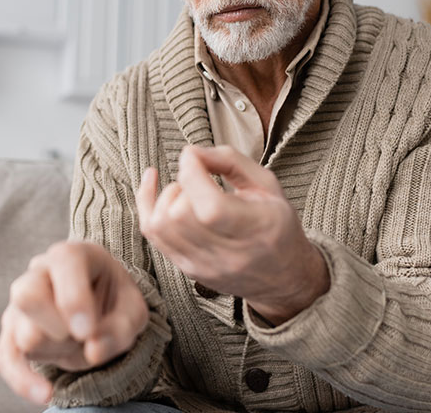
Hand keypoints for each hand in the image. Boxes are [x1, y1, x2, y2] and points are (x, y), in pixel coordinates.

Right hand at [0, 241, 149, 404]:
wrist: (99, 305)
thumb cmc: (115, 300)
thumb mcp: (133, 309)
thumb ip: (121, 326)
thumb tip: (93, 350)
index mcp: (72, 255)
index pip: (63, 263)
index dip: (73, 299)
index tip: (88, 331)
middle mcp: (39, 273)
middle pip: (27, 294)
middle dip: (57, 326)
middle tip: (82, 334)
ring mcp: (21, 303)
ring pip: (22, 332)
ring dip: (55, 349)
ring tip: (76, 342)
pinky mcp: (12, 333)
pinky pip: (6, 358)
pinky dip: (23, 380)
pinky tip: (46, 394)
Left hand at [137, 145, 328, 324]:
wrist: (283, 277)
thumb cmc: (276, 224)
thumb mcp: (267, 184)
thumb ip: (230, 161)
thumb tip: (191, 153)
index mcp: (257, 229)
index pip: (210, 206)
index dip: (192, 173)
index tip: (194, 157)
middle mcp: (228, 254)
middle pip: (179, 215)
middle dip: (181, 185)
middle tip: (197, 178)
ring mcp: (204, 266)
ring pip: (160, 226)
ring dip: (165, 198)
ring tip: (185, 190)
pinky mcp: (187, 269)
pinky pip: (152, 236)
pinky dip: (147, 205)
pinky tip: (152, 186)